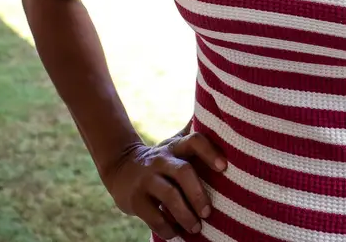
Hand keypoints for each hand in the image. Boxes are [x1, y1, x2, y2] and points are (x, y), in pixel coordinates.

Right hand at [102, 132, 226, 236]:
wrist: (121, 168)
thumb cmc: (161, 159)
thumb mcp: (175, 144)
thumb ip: (194, 134)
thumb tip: (219, 115)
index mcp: (175, 147)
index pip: (194, 141)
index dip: (209, 152)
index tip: (224, 167)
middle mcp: (161, 160)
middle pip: (183, 172)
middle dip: (198, 194)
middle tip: (208, 212)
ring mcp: (147, 179)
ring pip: (169, 196)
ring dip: (185, 215)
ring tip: (196, 228)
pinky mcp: (135, 199)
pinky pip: (154, 216)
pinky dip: (167, 228)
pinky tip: (175, 233)